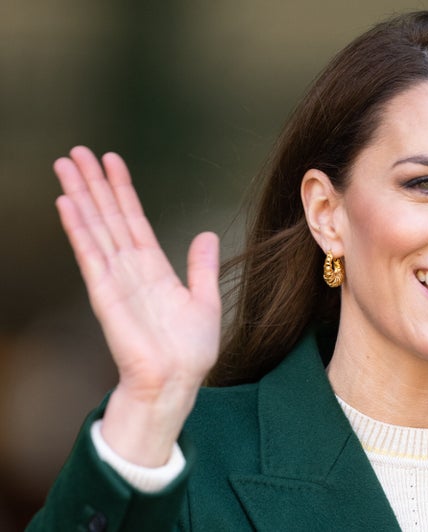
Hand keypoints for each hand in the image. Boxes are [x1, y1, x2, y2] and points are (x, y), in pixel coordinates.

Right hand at [54, 146, 220, 464]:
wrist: (178, 383)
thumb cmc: (189, 352)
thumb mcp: (205, 301)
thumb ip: (201, 267)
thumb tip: (206, 234)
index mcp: (153, 269)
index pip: (134, 220)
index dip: (123, 190)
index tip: (112, 161)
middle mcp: (131, 269)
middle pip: (108, 217)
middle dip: (94, 184)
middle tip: (76, 151)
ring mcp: (116, 280)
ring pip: (96, 228)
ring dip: (81, 196)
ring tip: (66, 165)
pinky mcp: (106, 296)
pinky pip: (90, 256)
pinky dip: (79, 229)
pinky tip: (68, 203)